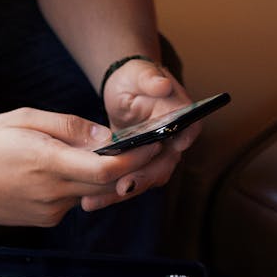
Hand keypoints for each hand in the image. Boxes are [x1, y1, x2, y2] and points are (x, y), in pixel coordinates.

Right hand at [0, 106, 161, 225]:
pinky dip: (76, 185)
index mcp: (48, 163)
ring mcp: (49, 211)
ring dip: (98, 175)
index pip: (107, 169)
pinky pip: (72, 200)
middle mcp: (52, 193)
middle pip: (105, 184)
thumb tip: (105, 136)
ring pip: (89, 192)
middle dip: (127, 166)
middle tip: (142, 146)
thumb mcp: (25, 118)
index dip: (135, 158)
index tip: (152, 144)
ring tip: (96, 153)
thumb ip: (69, 127)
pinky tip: (60, 169)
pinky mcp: (44, 220)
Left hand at [98, 59, 200, 208]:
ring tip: (93, 202)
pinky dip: (109, 193)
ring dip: (120, 194)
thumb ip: (151, 79)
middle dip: (142, 179)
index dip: (176, 147)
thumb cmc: (137, 78)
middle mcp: (173, 143)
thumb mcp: (142, 74)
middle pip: (162, 166)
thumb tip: (162, 85)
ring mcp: (156, 159)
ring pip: (143, 181)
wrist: (126, 91)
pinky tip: (89, 200)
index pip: (187, 133)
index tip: (162, 156)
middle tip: (122, 188)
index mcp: (183, 118)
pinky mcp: (137, 168)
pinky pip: (126, 183)